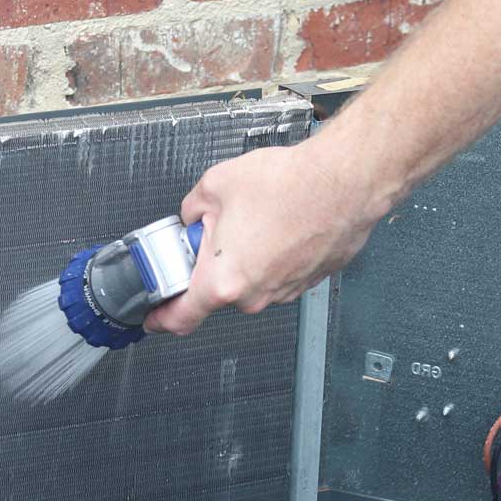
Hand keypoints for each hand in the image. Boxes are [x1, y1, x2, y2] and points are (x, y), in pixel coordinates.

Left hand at [144, 140, 385, 335]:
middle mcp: (255, 294)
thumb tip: (193, 216)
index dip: (161, 318)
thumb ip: (192, 209)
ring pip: (252, 280)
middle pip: (220, 290)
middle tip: (220, 229)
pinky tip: (282, 223)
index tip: (154, 316)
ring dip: (248, 256)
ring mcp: (285, 291)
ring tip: (260, 218)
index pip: (181, 317)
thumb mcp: (215, 185)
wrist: (345, 182)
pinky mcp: (309, 280)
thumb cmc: (289, 184)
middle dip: (214, 264)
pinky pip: (280, 272)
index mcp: (223, 280)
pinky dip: (275, 254)